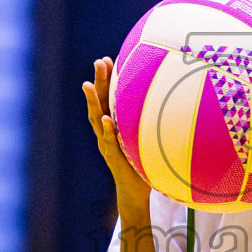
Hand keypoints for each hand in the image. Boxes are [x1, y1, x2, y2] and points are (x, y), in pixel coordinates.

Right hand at [83, 57, 150, 207]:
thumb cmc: (141, 162)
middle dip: (98, 81)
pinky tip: (106, 119)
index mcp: (112, 125)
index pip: (107, 98)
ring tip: (88, 85)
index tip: (107, 59)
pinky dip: (107, 130)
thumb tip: (164, 102)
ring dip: (93, 102)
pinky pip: (109, 142)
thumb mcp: (142, 137)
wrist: (134, 191)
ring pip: (97, 119)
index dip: (106, 79)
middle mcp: (106, 132)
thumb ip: (144, 121)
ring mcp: (107, 144)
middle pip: (99, 103)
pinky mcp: (114, 157)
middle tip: (98, 61)